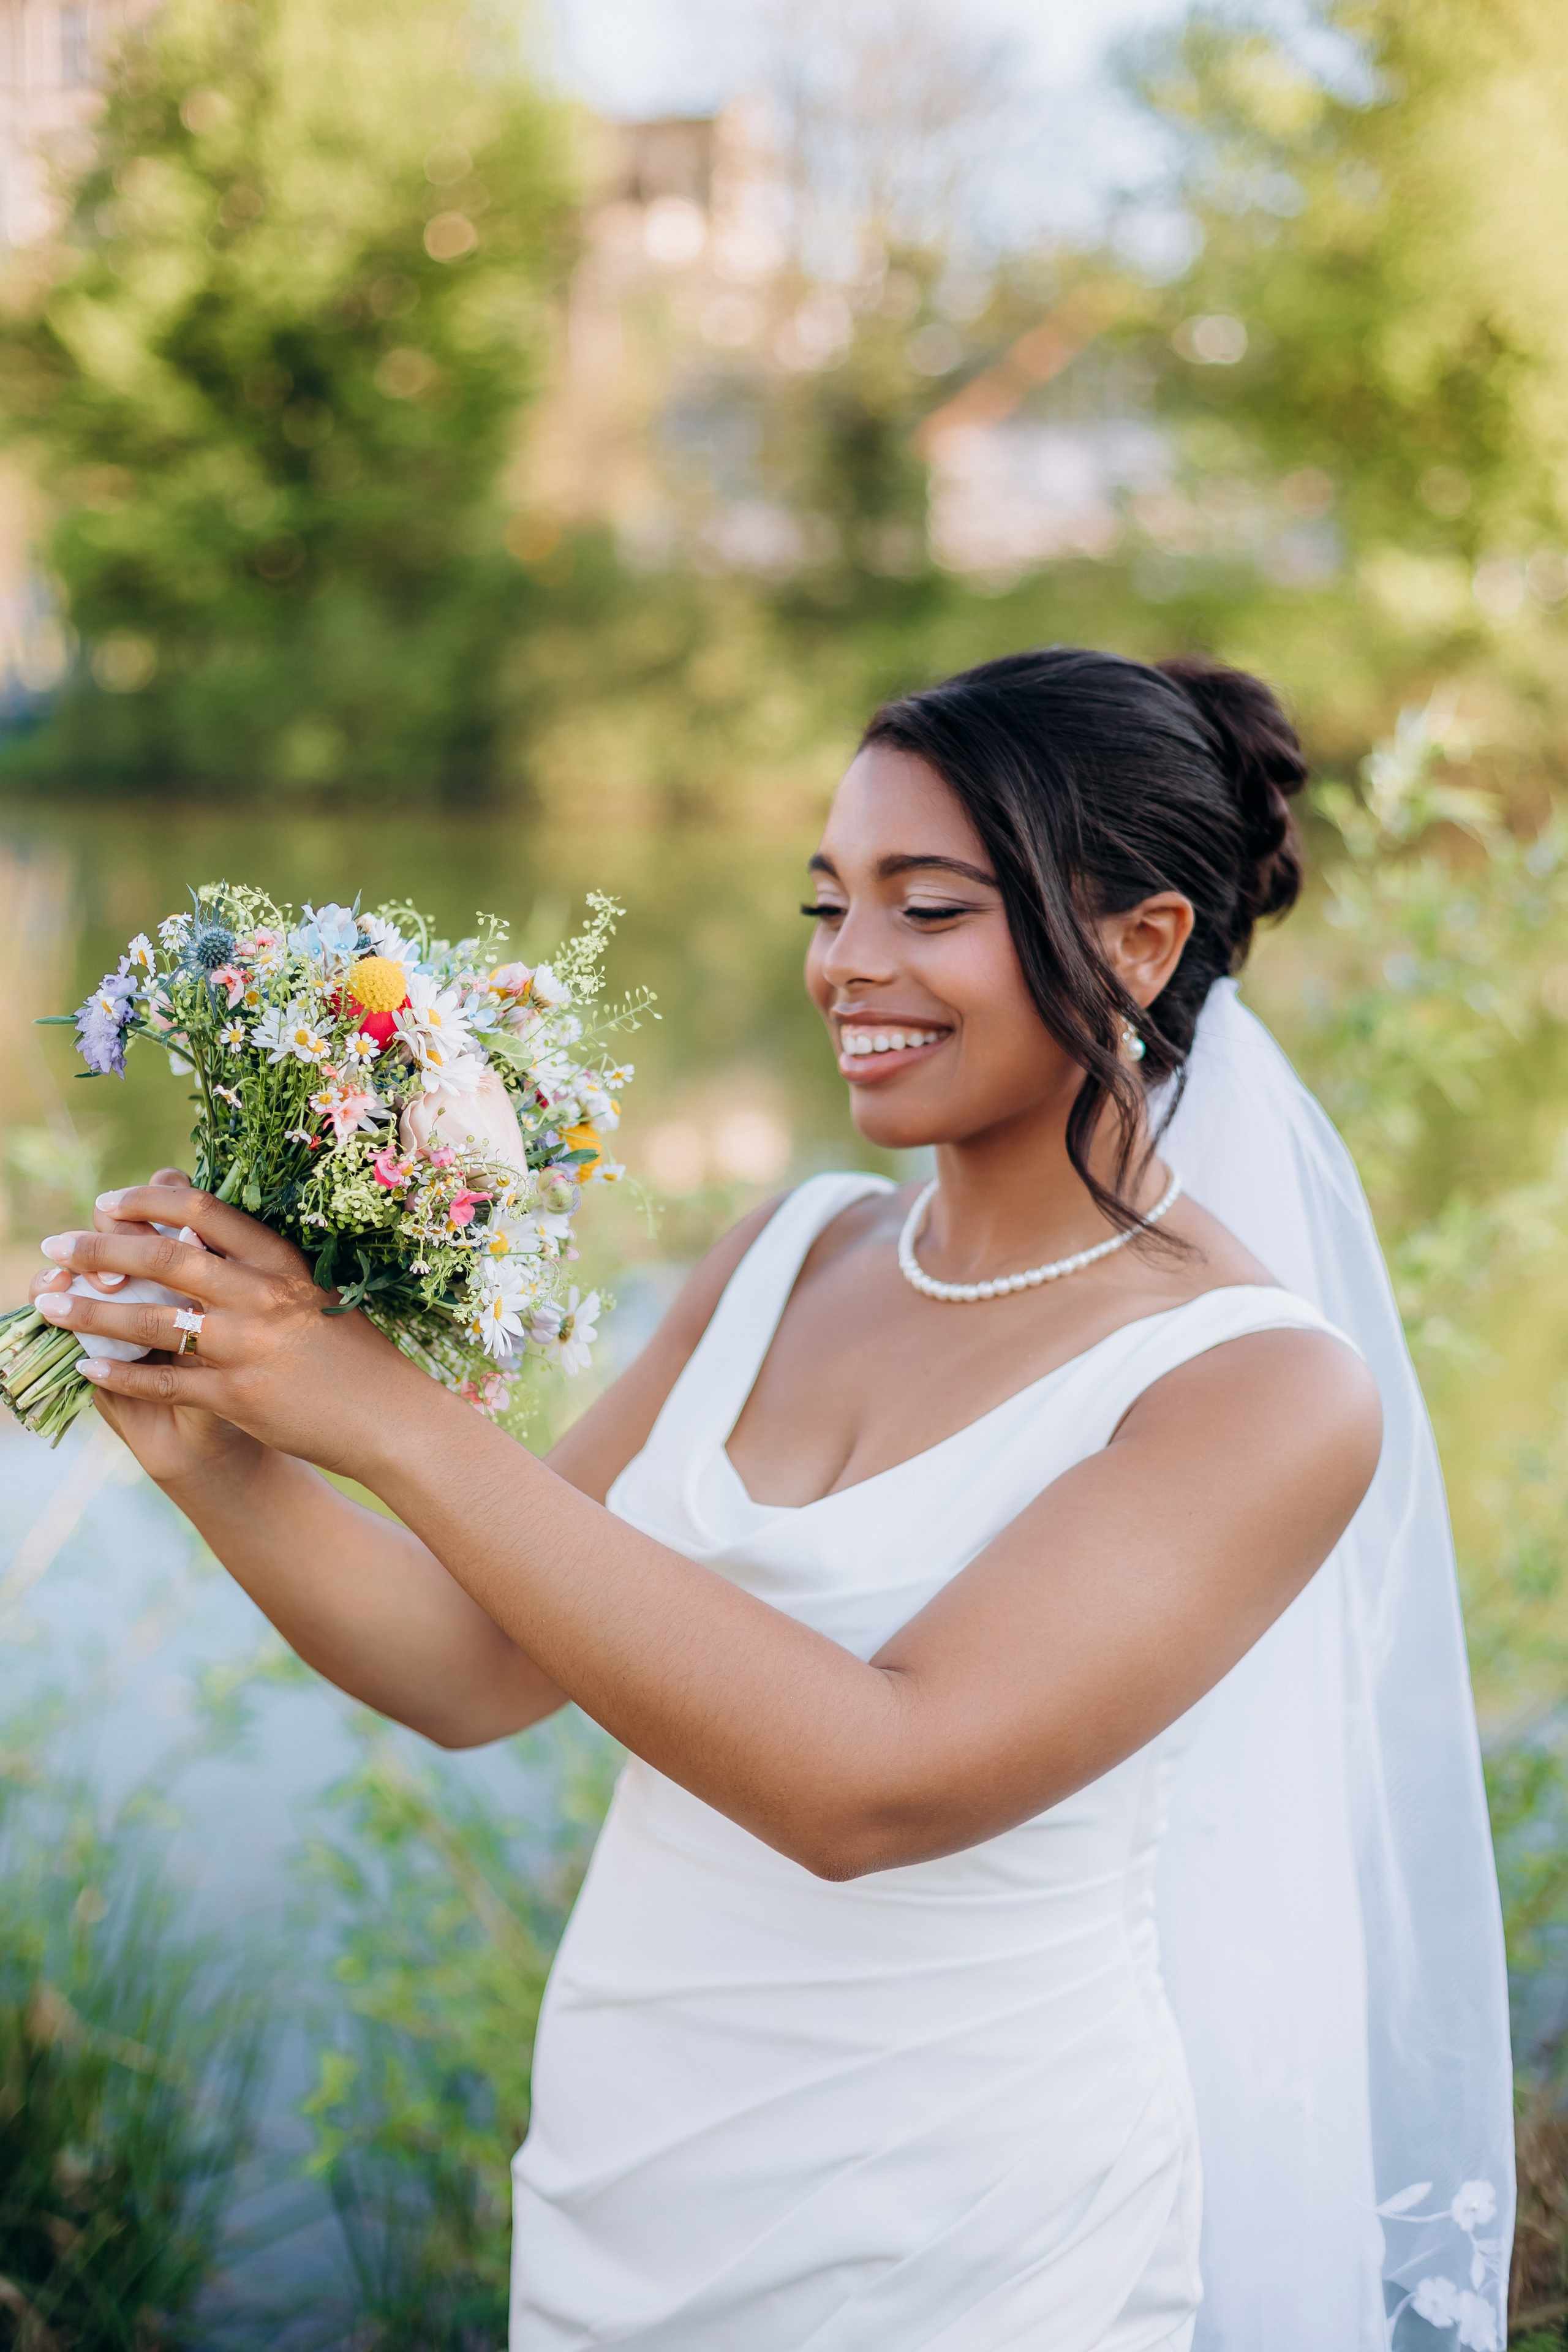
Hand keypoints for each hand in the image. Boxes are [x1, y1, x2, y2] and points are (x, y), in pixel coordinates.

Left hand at [30, 1178, 424, 1479]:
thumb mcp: (312, 1291)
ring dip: (89, 1311)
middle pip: (164, 1258)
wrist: (391, 1419)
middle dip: (99, 1250)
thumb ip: (256, 1267)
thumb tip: (192, 1236)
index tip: (108, 1202)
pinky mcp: (238, 1398)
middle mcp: (262, 1297)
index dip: (147, 1200)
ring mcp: (249, 1348)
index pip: (202, 1209)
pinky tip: (86, 1365)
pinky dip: (118, 1373)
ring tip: (46, 1303)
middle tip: (55, 1245)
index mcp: (281, 1261)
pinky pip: (163, 1382)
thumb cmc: (352, 1352)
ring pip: (151, 1321)